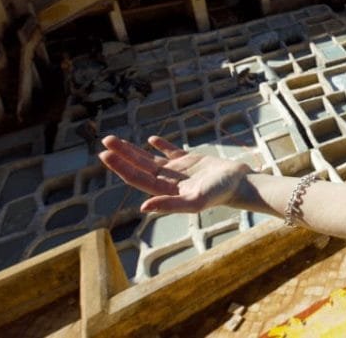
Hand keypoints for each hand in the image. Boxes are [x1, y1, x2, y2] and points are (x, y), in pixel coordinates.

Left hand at [99, 135, 251, 213]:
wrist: (240, 184)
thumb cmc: (220, 193)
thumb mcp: (195, 201)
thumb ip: (169, 205)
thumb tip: (143, 207)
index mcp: (166, 191)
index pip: (137, 177)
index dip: (121, 167)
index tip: (105, 155)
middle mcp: (168, 181)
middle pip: (139, 166)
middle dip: (122, 154)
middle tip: (105, 141)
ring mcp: (178, 171)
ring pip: (150, 159)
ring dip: (133, 150)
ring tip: (116, 140)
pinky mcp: (190, 161)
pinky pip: (171, 152)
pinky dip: (161, 145)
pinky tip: (152, 139)